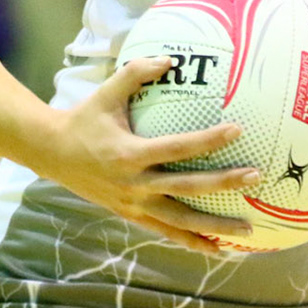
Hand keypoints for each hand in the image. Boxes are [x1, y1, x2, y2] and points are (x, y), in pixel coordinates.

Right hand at [37, 57, 260, 252]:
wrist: (52, 154)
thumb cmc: (84, 119)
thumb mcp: (106, 93)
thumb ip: (137, 72)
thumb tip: (171, 59)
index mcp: (129, 153)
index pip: (177, 148)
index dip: (208, 140)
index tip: (237, 130)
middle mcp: (134, 184)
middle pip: (186, 188)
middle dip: (222, 184)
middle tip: (255, 177)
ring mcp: (133, 204)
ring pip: (180, 221)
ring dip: (214, 226)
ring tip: (247, 229)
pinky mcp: (131, 215)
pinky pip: (166, 231)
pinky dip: (191, 241)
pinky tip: (217, 248)